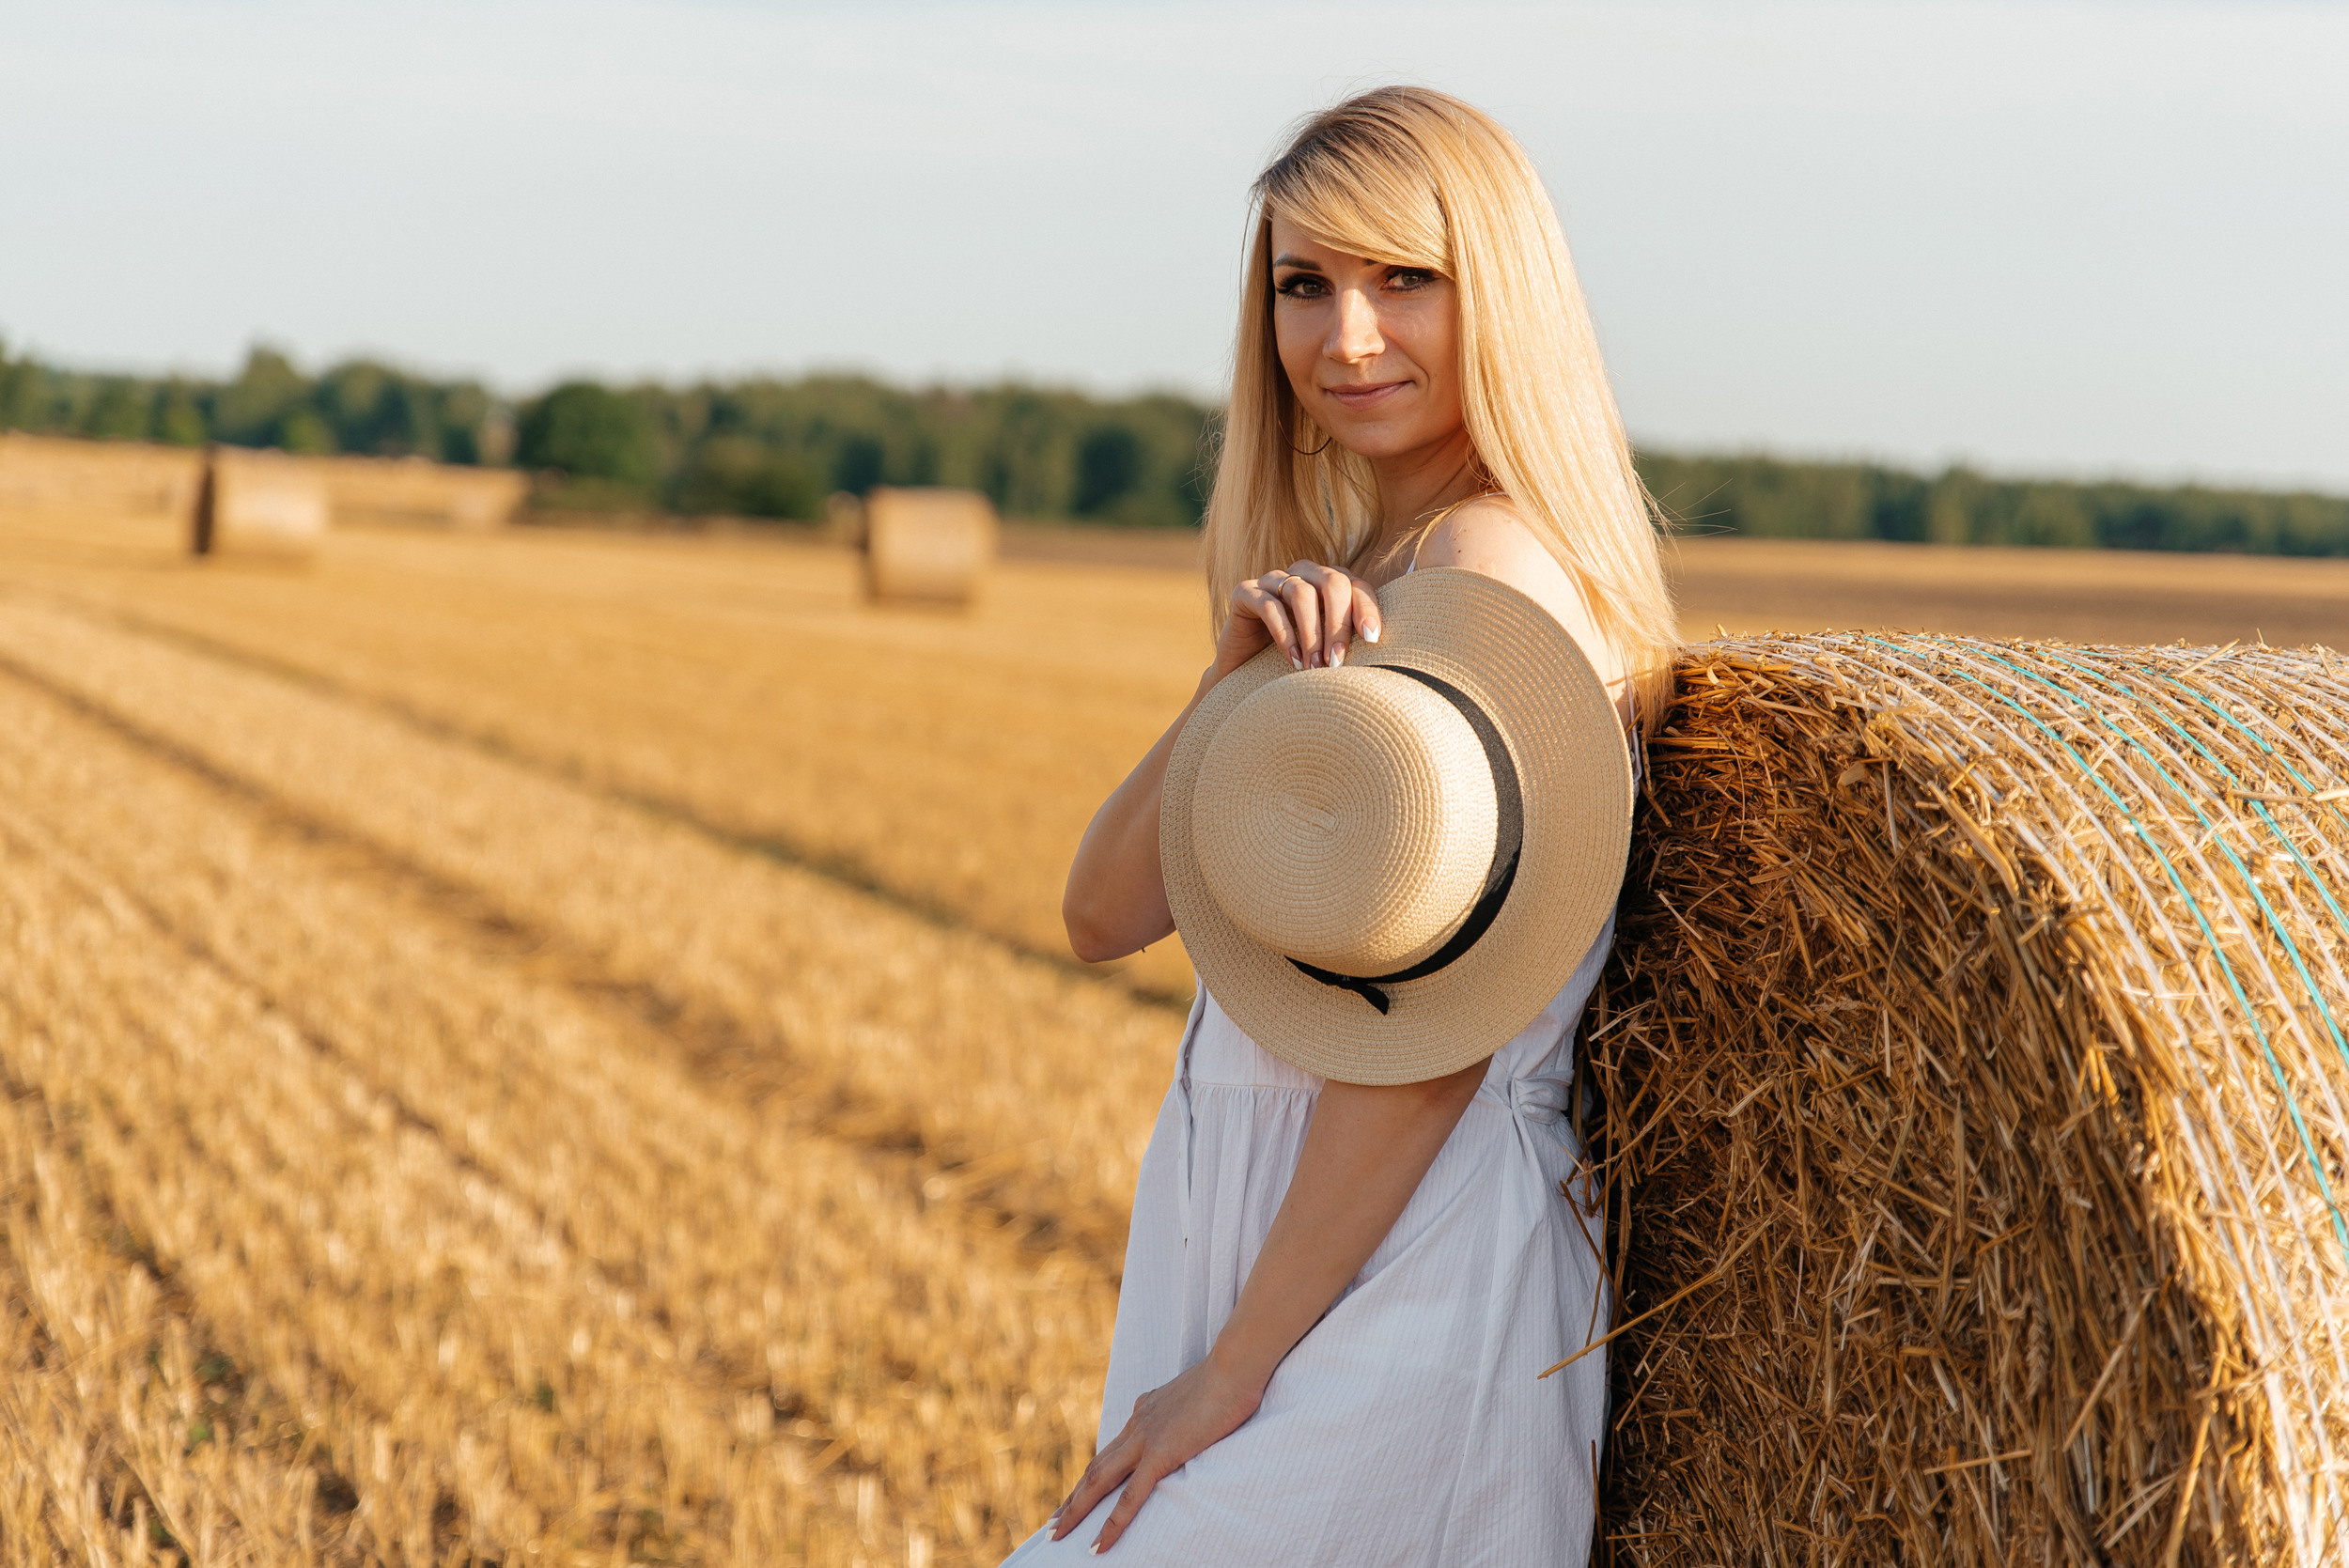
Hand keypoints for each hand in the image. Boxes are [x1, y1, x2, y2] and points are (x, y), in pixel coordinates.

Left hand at [1048, 1354, 1265, 1552]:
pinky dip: (1111, 1524)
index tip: (1079, 1494)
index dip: (1094, 1474)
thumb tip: (1189, 1424)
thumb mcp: (1199, 1398)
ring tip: (1056, 1536)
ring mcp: (1145, 1440)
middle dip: (1072, 1498)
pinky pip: (1130, 1498)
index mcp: (1145, 1411)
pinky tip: (1099, 1546)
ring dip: (1075, 1510)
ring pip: (1099, 1482)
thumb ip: (1185, 1414)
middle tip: (1052, 1525)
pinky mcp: (1161, 1454)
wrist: (1235, 1366)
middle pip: (1095, 1468)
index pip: (1112, 1449)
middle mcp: (1137, 1425)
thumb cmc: (1230, 1378)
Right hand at [1214, 560, 1383, 680]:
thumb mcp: (1327, 651)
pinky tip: (1294, 661)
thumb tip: (1382, 651)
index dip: (1367, 609)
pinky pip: (1269, 606)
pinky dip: (1285, 635)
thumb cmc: (1294, 662)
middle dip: (1338, 624)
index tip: (1372, 641)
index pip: (1356, 585)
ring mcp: (1272, 580)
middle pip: (1331, 582)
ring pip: (1301, 593)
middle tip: (1338, 662)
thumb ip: (1350, 643)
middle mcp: (1302, 573)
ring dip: (1312, 634)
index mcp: (1327, 582)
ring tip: (1314, 668)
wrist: (1243, 673)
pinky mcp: (1244, 592)